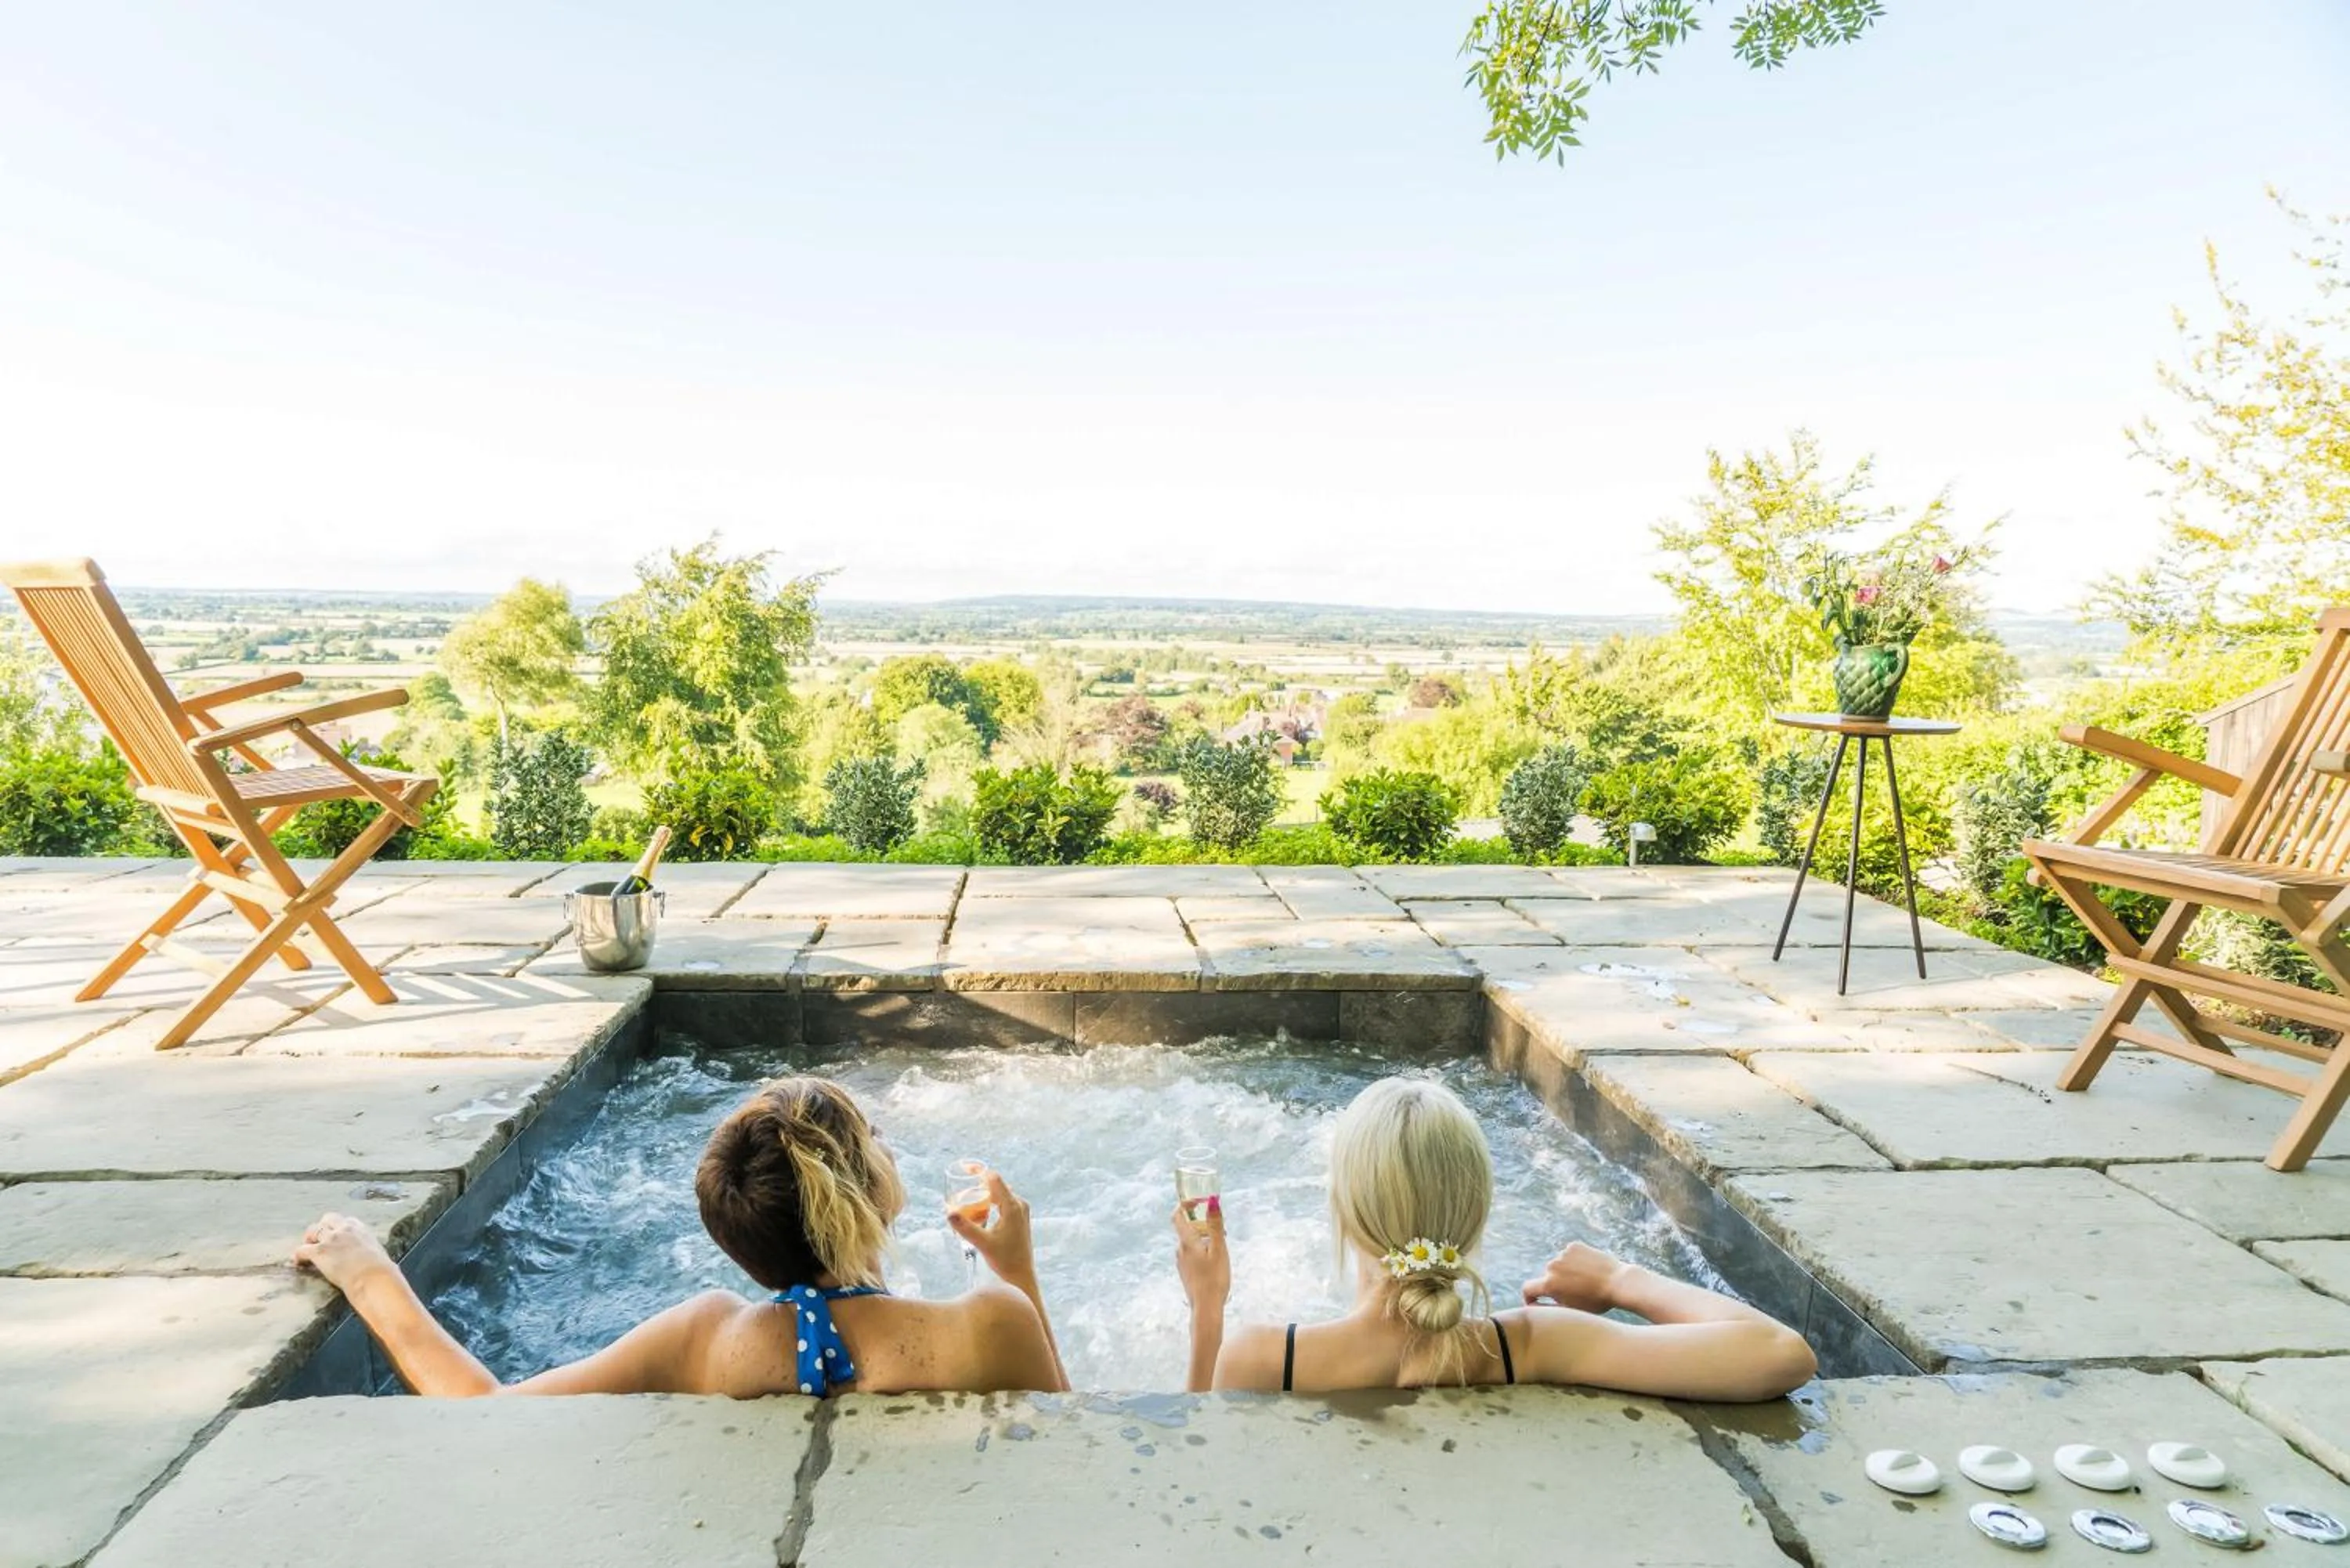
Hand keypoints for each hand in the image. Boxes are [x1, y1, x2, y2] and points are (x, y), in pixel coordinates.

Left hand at [293, 1212, 395, 1293]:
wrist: (373, 1278)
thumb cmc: (381, 1271)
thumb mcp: (380, 1256)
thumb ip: (373, 1254)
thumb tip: (381, 1264)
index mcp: (362, 1230)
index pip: (346, 1221)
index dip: (339, 1228)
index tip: (337, 1236)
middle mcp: (345, 1229)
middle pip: (327, 1219)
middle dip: (321, 1228)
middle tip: (317, 1239)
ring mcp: (331, 1239)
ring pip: (312, 1230)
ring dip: (308, 1239)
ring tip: (306, 1249)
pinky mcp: (319, 1251)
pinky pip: (301, 1250)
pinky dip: (298, 1256)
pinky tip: (298, 1263)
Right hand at [949, 1170, 1038, 1288]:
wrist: (1021, 1275)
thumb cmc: (1005, 1260)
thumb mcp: (983, 1243)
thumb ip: (966, 1227)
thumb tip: (949, 1213)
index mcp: (1012, 1206)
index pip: (994, 1179)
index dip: (978, 1171)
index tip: (964, 1169)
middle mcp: (1019, 1204)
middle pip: (996, 1185)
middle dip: (978, 1182)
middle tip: (960, 1182)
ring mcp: (1021, 1211)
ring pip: (1000, 1193)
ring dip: (984, 1193)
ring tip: (966, 1196)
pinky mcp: (1019, 1218)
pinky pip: (1003, 1202)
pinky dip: (990, 1201)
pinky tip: (979, 1209)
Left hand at [1170, 1198, 1228, 1310]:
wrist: (1206, 1308)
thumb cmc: (1214, 1279)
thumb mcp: (1219, 1249)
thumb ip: (1215, 1225)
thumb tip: (1212, 1201)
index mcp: (1186, 1242)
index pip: (1178, 1216)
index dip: (1186, 1204)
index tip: (1200, 1201)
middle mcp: (1180, 1250)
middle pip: (1188, 1229)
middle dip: (1204, 1225)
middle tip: (1222, 1231)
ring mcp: (1181, 1262)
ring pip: (1192, 1242)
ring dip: (1205, 1239)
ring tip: (1221, 1249)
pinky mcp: (1185, 1271)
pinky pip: (1193, 1254)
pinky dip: (1203, 1250)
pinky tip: (1215, 1263)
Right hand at [1522, 1241, 1628, 1311]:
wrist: (1618, 1282)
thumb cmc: (1595, 1301)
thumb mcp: (1570, 1310)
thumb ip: (1547, 1309)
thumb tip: (1532, 1307)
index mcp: (1549, 1283)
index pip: (1528, 1288)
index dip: (1530, 1297)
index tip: (1537, 1301)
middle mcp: (1552, 1266)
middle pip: (1546, 1276)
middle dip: (1554, 1284)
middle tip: (1572, 1293)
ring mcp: (1563, 1253)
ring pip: (1558, 1265)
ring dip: (1565, 1272)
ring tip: (1584, 1280)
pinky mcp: (1574, 1245)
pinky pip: (1569, 1255)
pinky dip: (1574, 1261)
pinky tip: (1588, 1269)